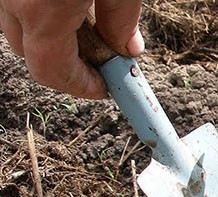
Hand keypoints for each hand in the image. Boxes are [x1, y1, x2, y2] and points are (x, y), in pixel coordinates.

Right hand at [0, 0, 142, 98]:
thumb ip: (122, 20)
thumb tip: (128, 51)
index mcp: (41, 10)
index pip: (52, 71)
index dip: (81, 87)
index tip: (106, 88)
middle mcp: (12, 0)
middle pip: (30, 53)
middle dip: (66, 64)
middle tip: (103, 60)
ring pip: (21, 27)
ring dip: (52, 37)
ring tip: (90, 26)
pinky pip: (20, 5)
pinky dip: (42, 13)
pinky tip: (72, 4)